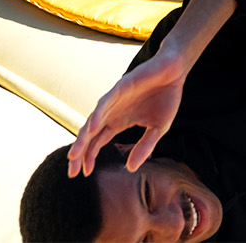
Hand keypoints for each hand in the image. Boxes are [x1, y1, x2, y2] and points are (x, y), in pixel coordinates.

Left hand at [67, 50, 188, 177]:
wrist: (174, 72)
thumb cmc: (166, 98)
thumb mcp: (158, 129)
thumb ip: (144, 147)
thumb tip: (131, 168)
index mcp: (118, 122)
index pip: (97, 142)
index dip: (89, 157)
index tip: (84, 174)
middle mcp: (112, 112)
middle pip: (90, 135)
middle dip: (80, 153)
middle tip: (72, 172)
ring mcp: (114, 100)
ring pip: (93, 120)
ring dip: (83, 137)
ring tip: (75, 155)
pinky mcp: (121, 87)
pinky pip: (106, 102)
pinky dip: (98, 115)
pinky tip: (93, 128)